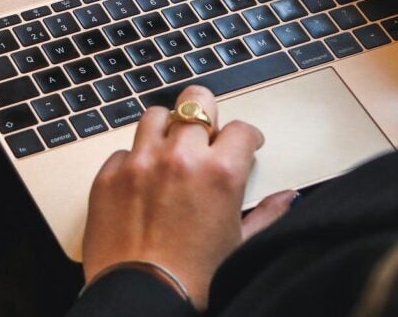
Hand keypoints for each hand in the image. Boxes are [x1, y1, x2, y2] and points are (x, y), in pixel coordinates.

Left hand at [82, 85, 295, 309]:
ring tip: (171, 149)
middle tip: (206, 133)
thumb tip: (288, 198)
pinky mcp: (109, 175)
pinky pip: (123, 151)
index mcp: (219, 173)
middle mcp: (179, 157)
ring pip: (154, 115)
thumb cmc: (195, 280)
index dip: (247, 136)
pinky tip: (142, 181)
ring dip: (166, 128)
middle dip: (205, 113)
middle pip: (195, 100)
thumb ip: (267, 214)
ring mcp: (140, 162)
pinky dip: (134, 160)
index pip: (241, 129)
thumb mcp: (242, 246)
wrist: (142, 300)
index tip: (245, 143)